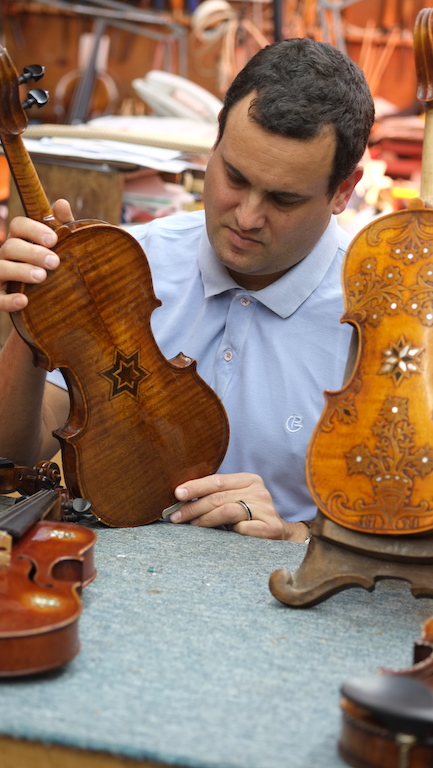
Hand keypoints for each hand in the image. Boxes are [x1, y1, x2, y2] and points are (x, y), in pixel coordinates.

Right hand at [0, 199, 72, 312]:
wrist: (46, 299)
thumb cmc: (50, 265)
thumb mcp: (58, 247)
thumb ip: (60, 226)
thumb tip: (62, 203)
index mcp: (20, 240)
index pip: (18, 225)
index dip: (34, 230)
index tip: (54, 240)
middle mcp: (5, 255)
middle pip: (11, 247)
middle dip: (33, 253)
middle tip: (55, 262)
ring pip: (1, 268)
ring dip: (21, 271)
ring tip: (42, 277)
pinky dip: (8, 300)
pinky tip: (24, 301)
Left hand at [169, 472, 310, 540]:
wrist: (280, 535)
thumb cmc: (250, 517)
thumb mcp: (236, 500)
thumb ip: (216, 496)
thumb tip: (182, 498)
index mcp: (249, 480)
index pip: (218, 480)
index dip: (196, 486)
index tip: (177, 494)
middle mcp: (258, 491)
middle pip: (219, 496)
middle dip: (194, 506)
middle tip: (175, 516)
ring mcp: (265, 509)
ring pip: (228, 511)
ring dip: (205, 519)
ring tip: (191, 525)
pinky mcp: (269, 527)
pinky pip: (241, 528)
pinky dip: (227, 532)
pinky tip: (217, 536)